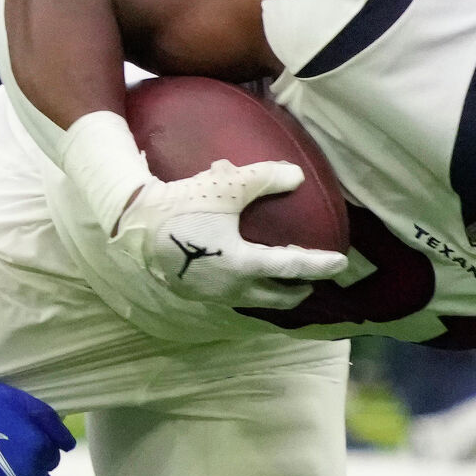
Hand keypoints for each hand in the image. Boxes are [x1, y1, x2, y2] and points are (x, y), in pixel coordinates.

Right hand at [112, 158, 347, 307]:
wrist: (135, 225)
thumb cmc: (183, 205)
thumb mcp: (226, 186)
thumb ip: (263, 179)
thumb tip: (296, 176)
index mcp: (243, 265)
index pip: (292, 268)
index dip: (319, 265)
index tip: (340, 264)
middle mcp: (231, 287)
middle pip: (276, 297)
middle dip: (297, 291)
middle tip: (310, 282)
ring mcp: (211, 294)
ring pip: (253, 300)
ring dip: (271, 293)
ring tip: (280, 281)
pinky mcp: (194, 292)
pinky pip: (231, 296)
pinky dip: (247, 290)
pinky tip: (242, 277)